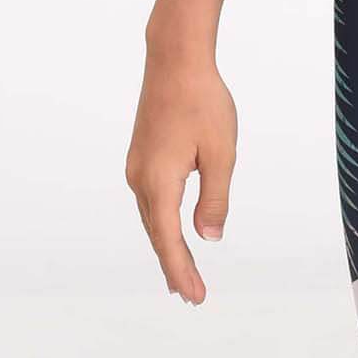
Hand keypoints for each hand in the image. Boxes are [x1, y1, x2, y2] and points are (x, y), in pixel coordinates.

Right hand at [125, 50, 237, 304]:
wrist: (175, 60)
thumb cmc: (202, 101)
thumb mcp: (220, 153)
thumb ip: (214, 198)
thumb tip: (207, 238)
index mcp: (159, 183)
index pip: (170, 241)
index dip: (183, 271)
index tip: (196, 297)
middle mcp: (140, 179)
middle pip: (156, 234)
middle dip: (174, 266)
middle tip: (190, 295)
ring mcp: (137, 166)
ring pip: (152, 217)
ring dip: (166, 245)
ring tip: (180, 272)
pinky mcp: (141, 155)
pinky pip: (151, 199)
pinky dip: (161, 221)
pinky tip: (170, 228)